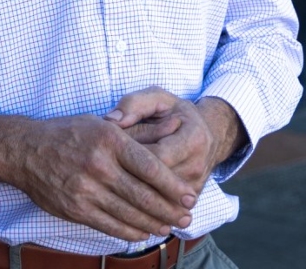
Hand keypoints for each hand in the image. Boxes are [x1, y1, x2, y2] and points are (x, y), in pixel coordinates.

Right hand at [0, 113, 196, 242]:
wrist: (24, 150)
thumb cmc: (67, 133)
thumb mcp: (102, 124)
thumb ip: (140, 131)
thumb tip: (176, 126)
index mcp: (109, 139)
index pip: (150, 168)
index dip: (173, 186)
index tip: (189, 196)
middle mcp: (98, 165)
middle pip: (144, 195)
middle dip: (169, 210)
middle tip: (186, 218)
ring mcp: (85, 189)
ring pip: (129, 214)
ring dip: (154, 224)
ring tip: (168, 226)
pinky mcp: (75, 209)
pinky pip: (110, 226)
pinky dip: (130, 232)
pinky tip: (143, 232)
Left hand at [106, 89, 243, 197]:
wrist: (205, 133)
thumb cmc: (174, 113)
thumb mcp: (157, 98)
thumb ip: (134, 104)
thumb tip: (111, 120)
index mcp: (193, 139)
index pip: (157, 156)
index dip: (129, 157)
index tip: (107, 153)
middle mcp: (197, 166)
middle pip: (156, 182)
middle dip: (127, 179)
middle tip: (101, 177)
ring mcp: (194, 187)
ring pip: (157, 198)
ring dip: (132, 195)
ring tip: (107, 189)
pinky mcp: (188, 201)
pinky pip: (162, 207)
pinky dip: (142, 205)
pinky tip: (121, 202)